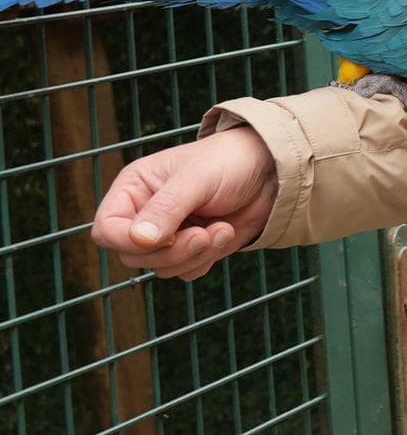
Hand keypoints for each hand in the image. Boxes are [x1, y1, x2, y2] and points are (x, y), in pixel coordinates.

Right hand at [90, 127, 277, 280]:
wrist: (272, 171)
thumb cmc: (230, 162)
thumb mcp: (197, 179)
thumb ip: (167, 208)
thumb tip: (139, 240)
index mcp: (134, 189)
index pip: (107, 229)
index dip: (128, 241)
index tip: (163, 238)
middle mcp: (145, 214)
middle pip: (133, 256)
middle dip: (172, 251)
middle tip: (203, 234)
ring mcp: (168, 234)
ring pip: (161, 269)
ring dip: (194, 255)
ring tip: (222, 229)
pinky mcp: (191, 249)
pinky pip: (185, 273)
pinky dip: (206, 260)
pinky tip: (225, 234)